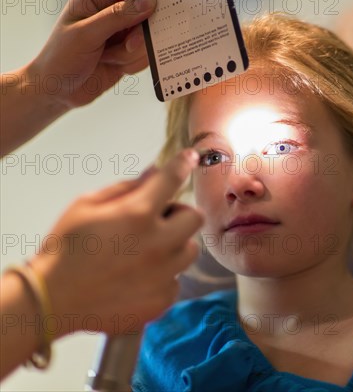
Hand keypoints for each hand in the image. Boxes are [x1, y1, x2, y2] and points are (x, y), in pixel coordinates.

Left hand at [29, 0, 156, 107]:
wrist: (58, 91)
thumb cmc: (61, 57)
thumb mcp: (87, 34)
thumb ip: (118, 16)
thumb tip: (147, 1)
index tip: (154, 10)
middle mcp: (110, 13)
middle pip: (144, 15)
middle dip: (138, 35)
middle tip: (129, 45)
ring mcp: (120, 34)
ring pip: (147, 38)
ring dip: (131, 53)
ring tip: (109, 58)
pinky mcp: (127, 53)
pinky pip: (145, 55)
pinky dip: (133, 64)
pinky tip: (115, 67)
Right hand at [29, 149, 202, 336]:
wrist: (52, 301)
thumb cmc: (65, 249)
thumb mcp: (86, 206)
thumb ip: (125, 188)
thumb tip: (154, 172)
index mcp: (137, 214)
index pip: (172, 179)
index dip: (183, 164)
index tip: (189, 158)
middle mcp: (157, 244)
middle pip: (194, 218)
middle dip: (178, 214)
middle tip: (157, 221)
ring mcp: (163, 274)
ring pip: (190, 250)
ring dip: (174, 246)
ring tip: (146, 252)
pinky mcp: (162, 299)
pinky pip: (176, 280)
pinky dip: (163, 276)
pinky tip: (138, 278)